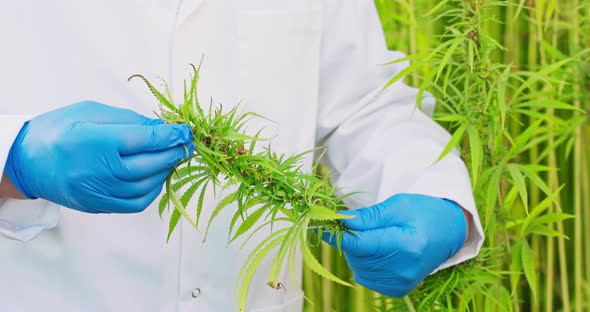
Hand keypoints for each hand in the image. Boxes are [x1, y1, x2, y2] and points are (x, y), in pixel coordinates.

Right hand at [4, 101, 194, 212]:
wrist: (25, 161)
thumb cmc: (56, 131)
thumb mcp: (90, 112)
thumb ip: (128, 120)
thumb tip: (161, 128)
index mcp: (97, 141)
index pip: (147, 140)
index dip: (173, 136)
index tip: (186, 131)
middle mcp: (99, 170)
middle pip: (151, 164)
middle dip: (174, 153)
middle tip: (186, 144)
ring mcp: (99, 192)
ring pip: (148, 186)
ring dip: (165, 171)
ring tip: (171, 158)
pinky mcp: (99, 206)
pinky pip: (136, 203)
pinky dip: (152, 190)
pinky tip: (156, 176)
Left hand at [322, 193, 466, 296]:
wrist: (449, 232)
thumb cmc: (424, 212)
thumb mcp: (398, 205)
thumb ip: (369, 217)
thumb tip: (341, 221)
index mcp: (406, 246)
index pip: (359, 244)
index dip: (337, 233)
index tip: (320, 222)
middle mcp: (404, 270)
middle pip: (356, 256)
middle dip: (348, 238)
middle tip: (351, 223)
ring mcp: (402, 283)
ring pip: (357, 268)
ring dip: (356, 251)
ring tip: (371, 235)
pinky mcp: (398, 289)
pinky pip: (366, 278)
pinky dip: (363, 263)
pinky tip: (376, 250)